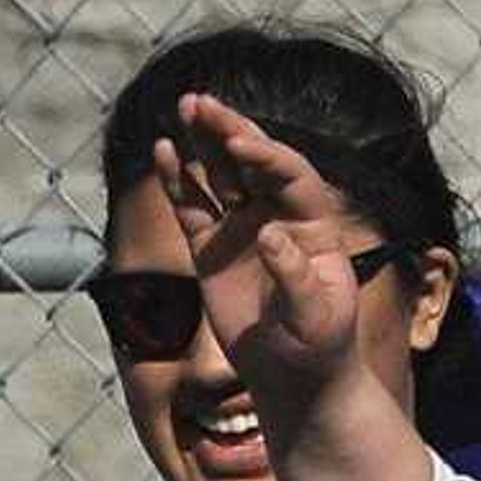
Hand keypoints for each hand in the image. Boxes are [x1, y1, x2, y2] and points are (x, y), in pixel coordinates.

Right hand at [156, 91, 378, 436]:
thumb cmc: (318, 346)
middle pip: (252, 161)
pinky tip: (163, 153)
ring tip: (184, 106)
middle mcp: (277, 216)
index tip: (240, 145)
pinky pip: (192, 210)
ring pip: (220, 176)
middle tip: (203, 102)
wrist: (295, 378)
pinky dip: (177, 183)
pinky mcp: (212, 252)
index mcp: (312, 222)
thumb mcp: (317, 317)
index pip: (289, 174)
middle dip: (228, 130)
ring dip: (203, 142)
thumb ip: (296, 276)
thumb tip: (270, 235)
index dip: (266, 156)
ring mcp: (242, 231)